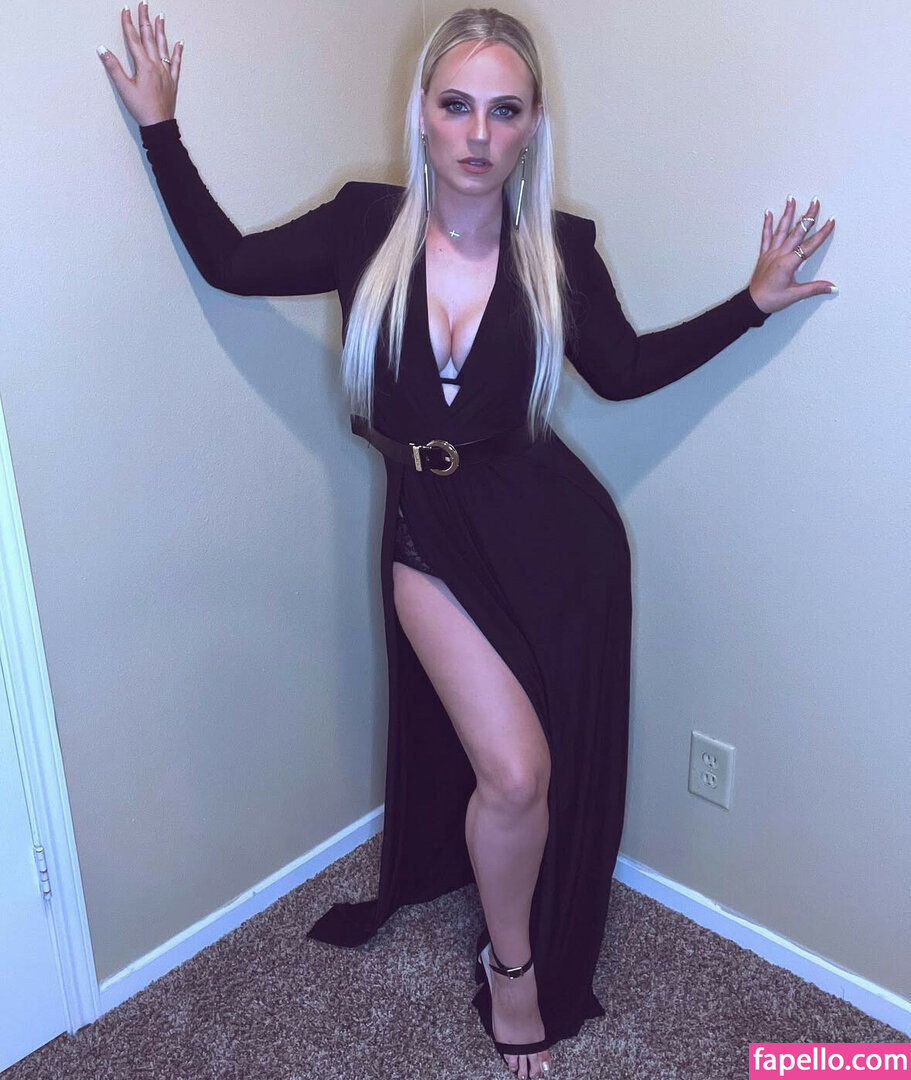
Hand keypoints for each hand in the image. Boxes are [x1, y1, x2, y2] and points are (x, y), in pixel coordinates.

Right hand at [97, 2, 181, 126]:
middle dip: (145, 19)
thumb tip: (101, 48)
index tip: (126, 9)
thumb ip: (113, 67)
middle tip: (144, 4)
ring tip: (160, 16)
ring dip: (161, 30)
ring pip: (163, 47)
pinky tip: (179, 43)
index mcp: (143, 65)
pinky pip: (177, 64)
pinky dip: (178, 52)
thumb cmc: (141, 108)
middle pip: (149, 38)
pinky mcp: (173, 82)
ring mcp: (166, 73)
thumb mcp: (123, 88)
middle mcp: (156, 66)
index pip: (134, 39)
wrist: (159, 125)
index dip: (129, 23)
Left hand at [748, 197, 835, 314]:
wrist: (752, 303)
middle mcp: (779, 255)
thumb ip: (814, 289)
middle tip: (815, 202)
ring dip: (787, 214)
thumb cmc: (772, 300)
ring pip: (781, 230)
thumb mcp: (795, 295)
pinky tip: (768, 213)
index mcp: (788, 263)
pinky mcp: (764, 255)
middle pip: (797, 232)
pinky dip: (767, 225)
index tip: (830, 222)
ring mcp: (770, 253)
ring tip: (791, 199)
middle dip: (808, 216)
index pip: (809, 246)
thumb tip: (833, 287)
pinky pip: (765, 237)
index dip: (821, 233)